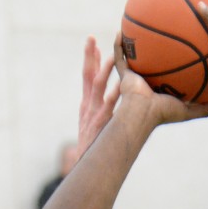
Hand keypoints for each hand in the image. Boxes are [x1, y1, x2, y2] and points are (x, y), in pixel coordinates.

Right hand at [77, 37, 118, 157]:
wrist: (87, 170)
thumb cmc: (94, 151)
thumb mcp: (94, 129)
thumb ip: (103, 114)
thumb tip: (116, 101)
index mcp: (87, 107)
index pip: (87, 79)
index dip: (90, 61)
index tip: (93, 44)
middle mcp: (88, 107)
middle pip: (87, 76)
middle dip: (89, 57)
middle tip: (91, 38)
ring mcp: (94, 115)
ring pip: (97, 87)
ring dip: (104, 70)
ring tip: (111, 56)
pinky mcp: (100, 125)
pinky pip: (108, 107)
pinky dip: (113, 95)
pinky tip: (120, 86)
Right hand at [113, 33, 207, 125]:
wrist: (143, 114)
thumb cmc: (164, 112)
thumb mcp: (188, 110)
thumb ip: (203, 107)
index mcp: (161, 89)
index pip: (168, 73)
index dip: (173, 61)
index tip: (182, 48)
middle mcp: (147, 82)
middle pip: (151, 62)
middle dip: (154, 49)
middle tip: (162, 33)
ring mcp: (135, 78)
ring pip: (134, 57)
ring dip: (135, 45)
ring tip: (138, 28)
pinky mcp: (124, 75)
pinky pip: (119, 58)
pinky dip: (118, 46)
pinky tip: (120, 32)